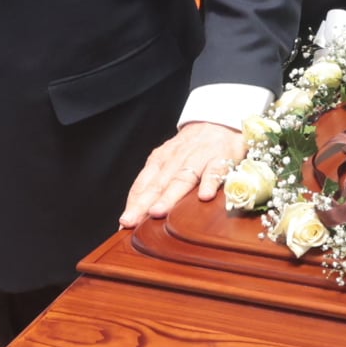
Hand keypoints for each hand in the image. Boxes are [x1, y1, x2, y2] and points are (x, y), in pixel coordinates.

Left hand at [121, 119, 244, 225]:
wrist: (217, 124)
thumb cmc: (190, 151)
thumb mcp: (169, 163)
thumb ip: (154, 186)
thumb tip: (135, 217)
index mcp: (160, 161)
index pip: (143, 183)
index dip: (133, 203)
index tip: (124, 222)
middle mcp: (176, 159)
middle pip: (158, 184)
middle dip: (143, 203)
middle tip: (131, 220)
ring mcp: (199, 158)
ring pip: (182, 178)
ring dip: (169, 196)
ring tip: (157, 212)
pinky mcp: (221, 159)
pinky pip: (215, 171)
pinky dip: (209, 183)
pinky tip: (204, 197)